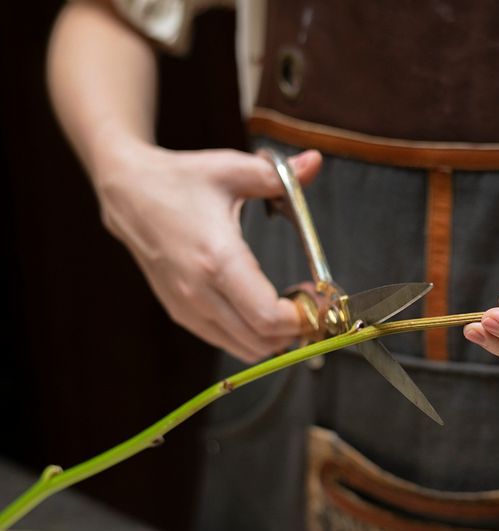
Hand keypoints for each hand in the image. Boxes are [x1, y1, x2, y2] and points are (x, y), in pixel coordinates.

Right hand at [94, 141, 322, 361]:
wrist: (127, 192)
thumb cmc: (182, 180)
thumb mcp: (232, 170)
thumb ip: (279, 174)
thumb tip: (315, 161)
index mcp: (217, 259)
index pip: (267, 317)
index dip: (303, 318)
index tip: (320, 300)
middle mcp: (199, 292)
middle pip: (262, 341)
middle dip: (297, 330)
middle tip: (313, 305)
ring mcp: (186, 307)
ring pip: (245, 349)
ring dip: (276, 337)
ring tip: (290, 306)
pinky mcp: (180, 313)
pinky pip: (226, 341)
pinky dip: (253, 336)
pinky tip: (263, 308)